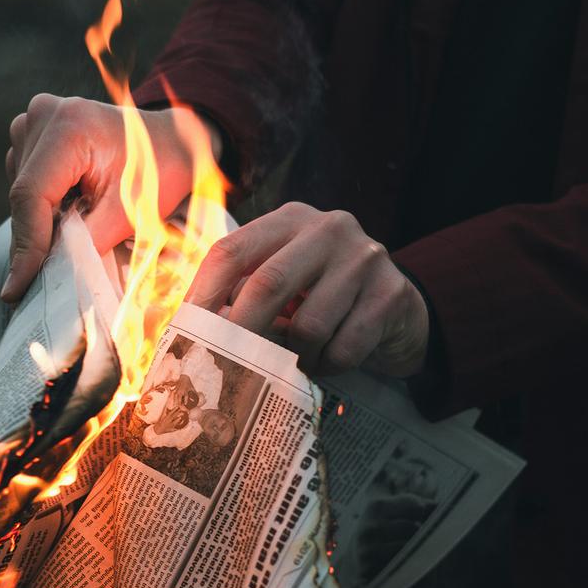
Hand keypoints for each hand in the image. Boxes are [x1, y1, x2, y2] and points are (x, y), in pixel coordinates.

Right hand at [1, 93, 220, 301]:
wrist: (171, 139)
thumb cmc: (160, 171)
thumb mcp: (130, 212)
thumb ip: (86, 242)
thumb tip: (49, 274)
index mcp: (71, 127)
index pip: (31, 195)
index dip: (25, 246)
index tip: (17, 288)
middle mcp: (46, 115)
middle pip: (22, 194)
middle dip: (32, 240)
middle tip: (42, 281)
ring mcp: (37, 119)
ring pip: (21, 190)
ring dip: (39, 221)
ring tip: (76, 228)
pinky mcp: (35, 131)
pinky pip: (26, 179)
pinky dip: (43, 204)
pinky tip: (71, 207)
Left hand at [187, 202, 428, 376]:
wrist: (401, 314)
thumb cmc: (325, 301)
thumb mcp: (284, 285)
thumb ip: (241, 296)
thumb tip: (186, 333)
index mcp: (290, 220)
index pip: (231, 250)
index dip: (202, 295)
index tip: (187, 335)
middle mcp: (329, 228)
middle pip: (267, 283)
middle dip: (241, 333)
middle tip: (226, 367)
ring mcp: (365, 258)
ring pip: (308, 325)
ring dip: (295, 357)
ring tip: (298, 362)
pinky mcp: (391, 294)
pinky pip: (343, 348)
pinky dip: (328, 366)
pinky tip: (329, 361)